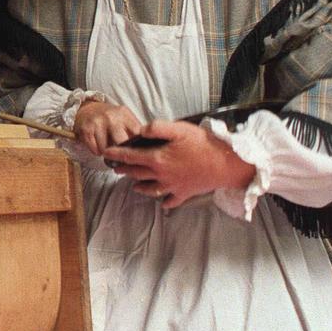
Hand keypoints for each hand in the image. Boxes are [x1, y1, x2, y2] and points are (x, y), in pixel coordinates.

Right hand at [73, 100, 142, 154]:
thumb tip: (146, 148)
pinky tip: (98, 144)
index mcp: (125, 114)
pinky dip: (97, 151)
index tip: (136, 153)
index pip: (136, 134)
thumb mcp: (124, 118)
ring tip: (107, 146)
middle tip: (120, 154)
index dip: (137, 146)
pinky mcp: (87, 130)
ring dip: (108, 153)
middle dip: (121, 151)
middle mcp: (112, 117)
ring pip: (107, 149)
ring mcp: (98, 123)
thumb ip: (134, 130)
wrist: (87, 109)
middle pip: (122, 143)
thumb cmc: (109, 118)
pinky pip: (95, 150)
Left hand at [102, 120, 255, 207]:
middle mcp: (161, 175)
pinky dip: (164, 202)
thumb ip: (157, 128)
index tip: (106, 154)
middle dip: (124, 170)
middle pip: (137, 173)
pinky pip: (171, 200)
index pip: (130, 156)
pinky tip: (162, 202)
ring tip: (133, 185)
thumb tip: (140, 130)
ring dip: (140, 187)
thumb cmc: (203, 144)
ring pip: (151, 189)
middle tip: (116, 169)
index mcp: (157, 158)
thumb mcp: (179, 129)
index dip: (116, 154)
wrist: (226, 164)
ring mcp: (173, 186)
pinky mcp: (185, 192)